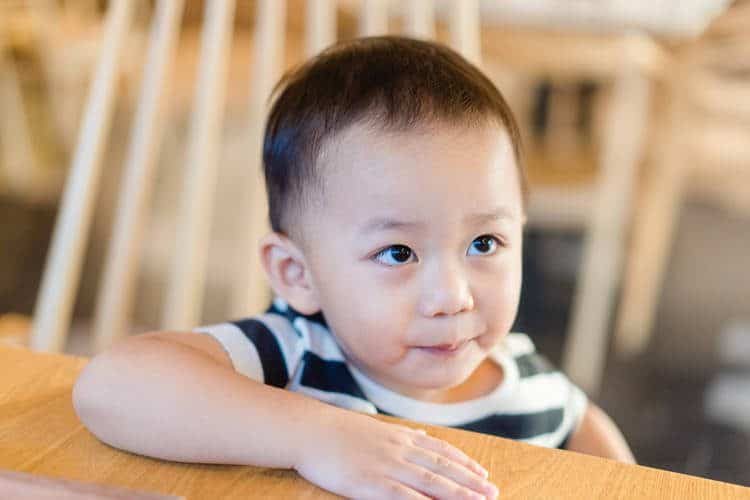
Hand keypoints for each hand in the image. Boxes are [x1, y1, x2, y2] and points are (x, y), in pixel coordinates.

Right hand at [294, 410, 498, 498]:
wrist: (309, 430)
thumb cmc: (337, 431)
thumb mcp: (375, 428)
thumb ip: (402, 436)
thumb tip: (424, 436)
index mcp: (400, 437)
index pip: (441, 451)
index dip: (465, 463)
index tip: (484, 473)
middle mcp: (400, 450)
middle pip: (443, 467)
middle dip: (470, 481)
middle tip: (493, 492)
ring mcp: (387, 466)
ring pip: (431, 482)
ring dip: (458, 493)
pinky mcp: (371, 483)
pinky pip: (403, 496)